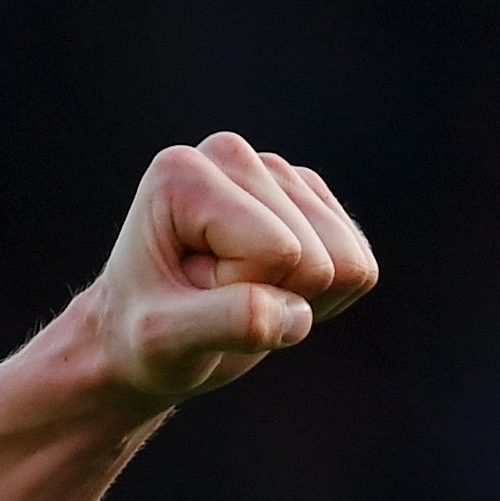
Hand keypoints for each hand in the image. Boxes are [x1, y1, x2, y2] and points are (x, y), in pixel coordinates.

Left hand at [84, 131, 376, 403]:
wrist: (140, 341)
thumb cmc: (141, 340)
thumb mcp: (165, 343)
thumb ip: (229, 321)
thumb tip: (296, 314)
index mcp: (183, 174)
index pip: (274, 252)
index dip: (236, 292)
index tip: (185, 294)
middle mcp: (232, 156)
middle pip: (313, 256)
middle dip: (266, 295)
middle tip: (207, 300)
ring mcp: (279, 176)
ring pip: (346, 264)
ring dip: (295, 300)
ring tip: (233, 295)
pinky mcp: (314, 202)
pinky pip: (359, 270)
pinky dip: (319, 299)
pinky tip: (267, 289)